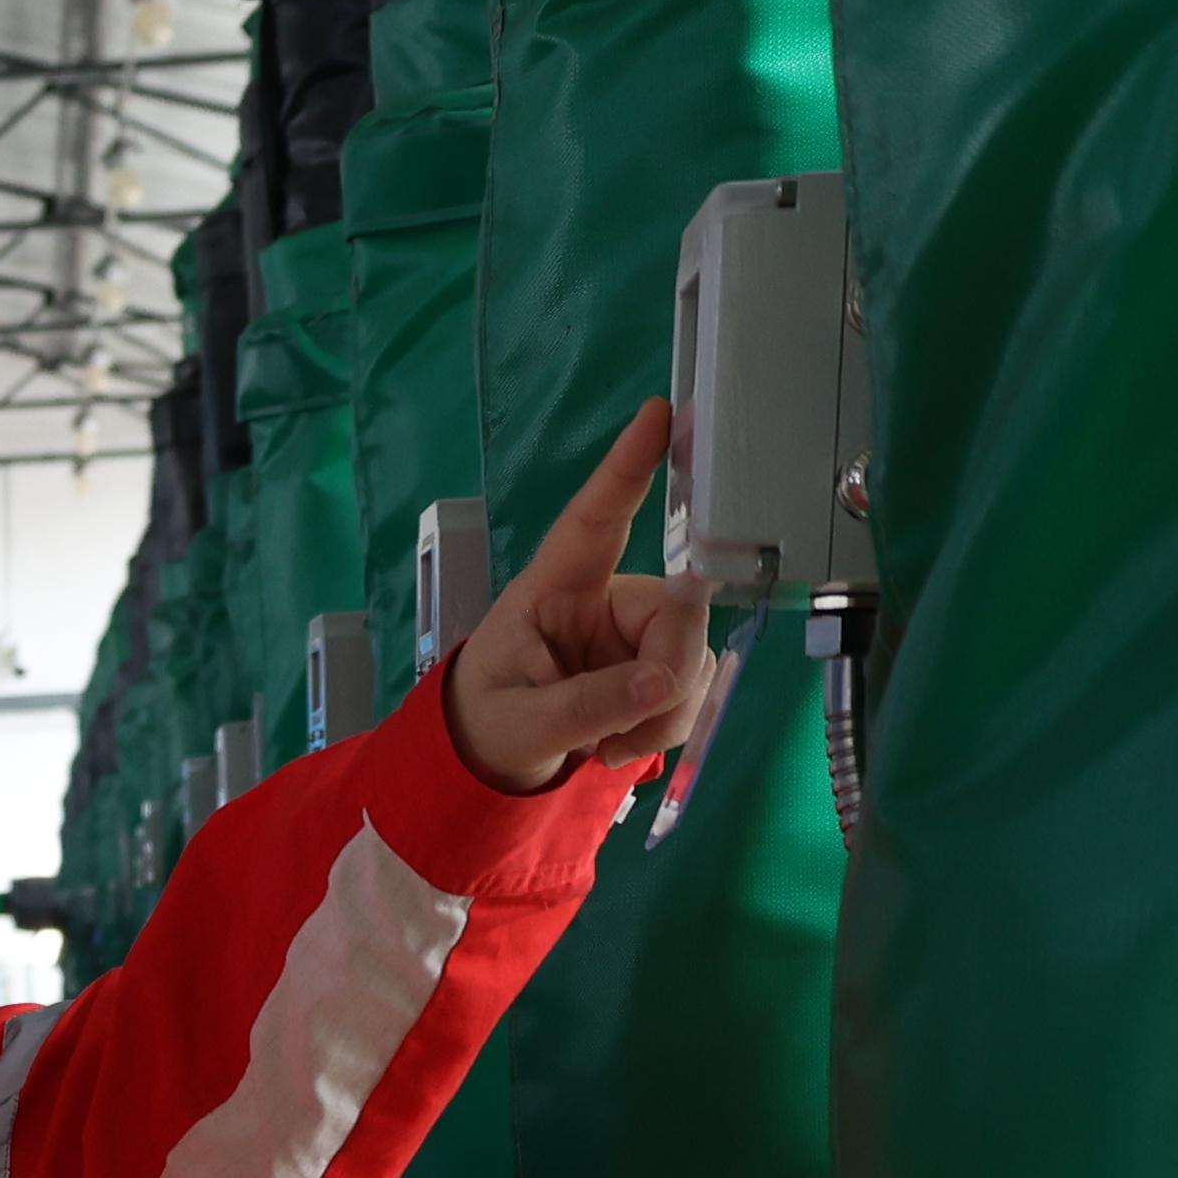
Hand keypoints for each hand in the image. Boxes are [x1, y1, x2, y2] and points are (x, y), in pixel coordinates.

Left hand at [443, 401, 723, 795]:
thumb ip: (585, 706)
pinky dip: (668, 723)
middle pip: (677, 611)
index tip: (660, 414)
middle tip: (626, 733)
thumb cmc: (485, 722)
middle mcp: (601, 600)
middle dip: (667, 677)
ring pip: (692, 655)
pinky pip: (690, 685)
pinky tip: (623, 744)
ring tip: (609, 745)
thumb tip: (660, 681)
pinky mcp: (651, 665)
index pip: (594, 520)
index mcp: (552, 590)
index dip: (627, 468)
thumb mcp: (519, 726)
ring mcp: (630, 633)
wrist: (487, 763)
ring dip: (665, 712)